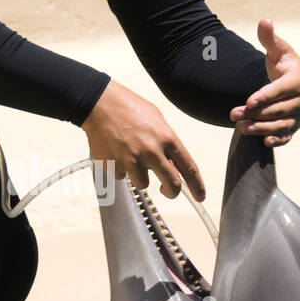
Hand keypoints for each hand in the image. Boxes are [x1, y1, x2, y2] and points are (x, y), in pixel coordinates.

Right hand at [82, 80, 205, 200]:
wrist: (99, 104)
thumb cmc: (129, 107)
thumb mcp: (157, 120)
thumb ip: (166, 142)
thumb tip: (173, 163)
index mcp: (167, 138)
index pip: (189, 168)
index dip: (197, 186)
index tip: (200, 196)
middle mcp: (152, 151)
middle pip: (171, 185)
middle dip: (171, 192)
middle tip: (167, 191)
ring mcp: (132, 160)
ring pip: (143, 184)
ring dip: (139, 175)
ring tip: (131, 156)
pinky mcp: (114, 166)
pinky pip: (121, 176)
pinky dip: (120, 168)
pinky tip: (116, 151)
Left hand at [230, 18, 299, 146]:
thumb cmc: (288, 66)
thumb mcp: (281, 51)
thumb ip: (270, 39)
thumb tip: (264, 21)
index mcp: (297, 80)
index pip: (281, 90)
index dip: (265, 96)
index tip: (249, 101)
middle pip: (278, 109)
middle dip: (256, 113)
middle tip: (234, 114)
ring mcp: (299, 115)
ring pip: (281, 124)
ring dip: (262, 128)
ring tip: (242, 129)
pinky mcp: (295, 127)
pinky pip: (287, 136)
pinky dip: (277, 140)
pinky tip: (264, 142)